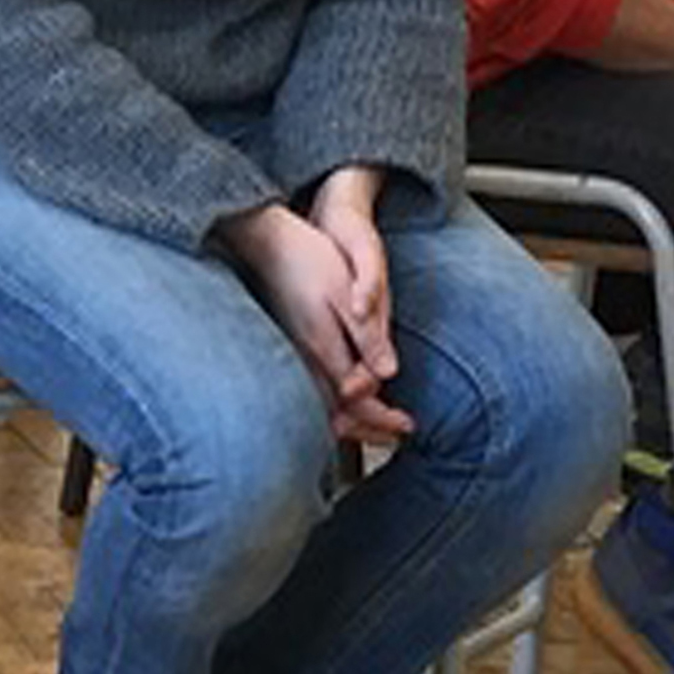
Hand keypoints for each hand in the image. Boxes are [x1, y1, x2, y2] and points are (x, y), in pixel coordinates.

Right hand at [219, 201, 414, 445]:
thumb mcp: (346, 293)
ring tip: (378, 424)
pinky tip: (347, 397)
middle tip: (396, 433)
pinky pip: (313, 390)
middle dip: (369, 429)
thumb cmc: (309, 260)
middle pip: (336, 414)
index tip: (408, 424)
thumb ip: (367, 337)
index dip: (384, 418)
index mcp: (323, 348)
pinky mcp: (290, 346)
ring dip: (353, 420)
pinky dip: (336, 404)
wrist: (266, 240)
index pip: (356, 401)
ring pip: (322, 405)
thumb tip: (387, 374)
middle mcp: (305, 358)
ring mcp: (294, 353)